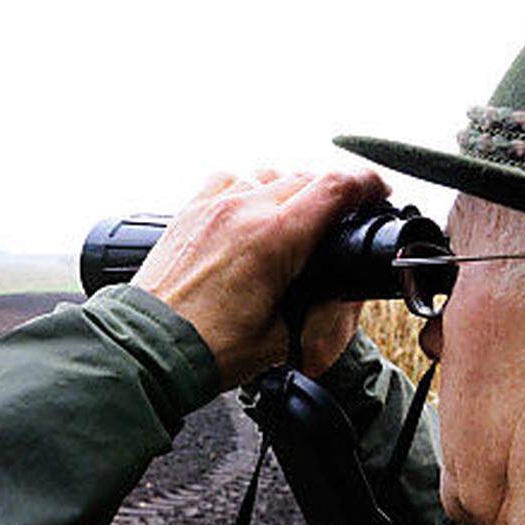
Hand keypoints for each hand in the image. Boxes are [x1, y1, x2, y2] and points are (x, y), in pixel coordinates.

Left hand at [131, 169, 388, 387]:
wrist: (148, 348)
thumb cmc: (209, 348)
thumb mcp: (282, 334)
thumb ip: (316, 306)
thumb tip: (338, 294)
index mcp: (277, 237)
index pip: (336, 188)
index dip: (366, 185)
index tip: (377, 192)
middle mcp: (245, 210)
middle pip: (306, 179)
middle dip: (331, 194)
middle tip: (341, 217)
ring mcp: (213, 206)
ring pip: (268, 177)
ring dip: (289, 192)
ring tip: (296, 219)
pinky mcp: (189, 212)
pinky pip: (229, 182)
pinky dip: (248, 191)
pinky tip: (250, 213)